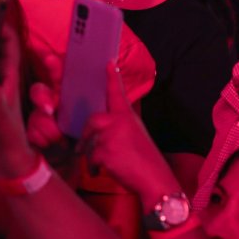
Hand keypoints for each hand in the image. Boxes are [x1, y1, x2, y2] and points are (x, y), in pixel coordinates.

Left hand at [79, 63, 172, 197]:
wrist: (153, 176)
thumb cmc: (144, 158)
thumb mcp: (135, 133)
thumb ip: (120, 125)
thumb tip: (102, 128)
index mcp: (127, 115)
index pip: (117, 92)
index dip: (112, 77)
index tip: (108, 62)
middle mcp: (118, 121)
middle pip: (92, 121)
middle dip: (87, 136)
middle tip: (85, 148)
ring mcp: (111, 135)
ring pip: (90, 143)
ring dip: (92, 156)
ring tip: (102, 164)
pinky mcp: (104, 151)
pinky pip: (90, 158)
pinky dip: (94, 167)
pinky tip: (102, 171)